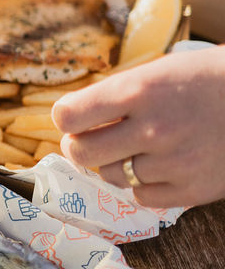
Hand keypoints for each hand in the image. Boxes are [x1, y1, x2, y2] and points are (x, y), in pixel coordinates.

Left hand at [52, 45, 224, 208]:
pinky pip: (140, 196)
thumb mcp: (155, 73)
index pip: (69, 116)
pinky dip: (143, 184)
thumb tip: (71, 121)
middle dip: (79, 146)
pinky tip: (159, 165)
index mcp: (138, 91)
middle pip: (81, 152)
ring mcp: (172, 162)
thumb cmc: (201, 80)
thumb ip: (113, 96)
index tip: (74, 119)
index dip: (67, 119)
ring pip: (110, 175)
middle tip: (91, 140)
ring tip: (137, 148)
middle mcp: (152, 129)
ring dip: (116, 164)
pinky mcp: (191, 189)